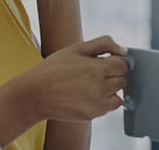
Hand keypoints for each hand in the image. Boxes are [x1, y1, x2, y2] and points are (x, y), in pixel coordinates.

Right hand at [6, 35, 129, 121]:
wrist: (35, 95)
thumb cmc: (54, 68)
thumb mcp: (76, 48)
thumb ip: (103, 44)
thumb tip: (124, 51)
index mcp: (96, 69)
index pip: (123, 65)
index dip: (115, 62)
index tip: (104, 62)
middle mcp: (99, 88)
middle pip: (122, 81)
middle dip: (113, 75)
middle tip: (95, 73)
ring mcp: (96, 104)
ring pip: (118, 97)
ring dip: (110, 90)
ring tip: (92, 85)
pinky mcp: (91, 115)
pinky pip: (108, 108)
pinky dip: (103, 102)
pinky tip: (87, 96)